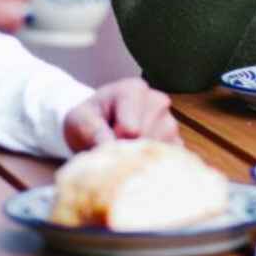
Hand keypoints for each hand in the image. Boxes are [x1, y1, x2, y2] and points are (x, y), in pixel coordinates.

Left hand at [63, 77, 180, 152]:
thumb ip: (93, 131)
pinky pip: (167, 162)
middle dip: (126, 151)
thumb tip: (110, 147)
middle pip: (145, 140)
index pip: (131, 129)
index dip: (114, 142)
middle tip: (111, 148)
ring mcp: (170, 122)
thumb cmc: (87, 120)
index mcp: (134, 89)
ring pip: (157, 152)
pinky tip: (136, 157)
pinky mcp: (176, 142)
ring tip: (123, 149)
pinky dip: (150, 166)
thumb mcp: (79, 120)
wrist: (96, 126)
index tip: (103, 140)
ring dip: (138, 158)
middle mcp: (157, 101)